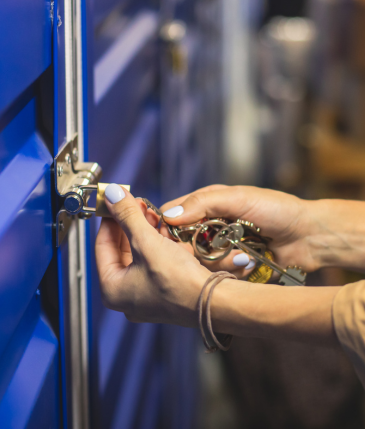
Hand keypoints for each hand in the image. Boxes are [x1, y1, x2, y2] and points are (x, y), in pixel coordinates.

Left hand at [95, 184, 209, 324]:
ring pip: (140, 254)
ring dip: (146, 231)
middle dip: (131, 224)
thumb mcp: (147, 241)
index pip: (102, 245)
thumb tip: (111, 194)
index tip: (116, 200)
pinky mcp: (164, 292)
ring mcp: (146, 296)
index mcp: (112, 289)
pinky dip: (159, 245)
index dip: (110, 218)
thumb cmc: (178, 281)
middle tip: (138, 204)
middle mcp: (126, 296)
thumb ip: (127, 215)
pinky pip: (155, 262)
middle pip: (121, 249)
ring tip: (154, 213)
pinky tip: (167, 231)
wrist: (214, 302)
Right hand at [161, 185, 318, 273]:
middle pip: (181, 244)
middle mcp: (209, 227)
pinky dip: (231, 272)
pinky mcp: (231, 269)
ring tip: (242, 255)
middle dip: (195, 250)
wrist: (310, 236)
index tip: (167, 239)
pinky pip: (217, 276)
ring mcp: (220, 249)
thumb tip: (169, 216)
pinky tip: (248, 265)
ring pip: (198, 264)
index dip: (165, 227)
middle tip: (213, 249)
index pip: (172, 215)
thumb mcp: (239, 198)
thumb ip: (204, 203)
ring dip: (219, 262)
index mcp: (207, 204)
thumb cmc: (277, 209)